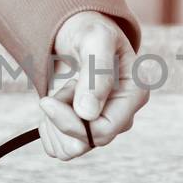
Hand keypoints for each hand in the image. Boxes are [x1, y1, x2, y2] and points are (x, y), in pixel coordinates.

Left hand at [39, 11, 149, 160]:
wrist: (78, 34)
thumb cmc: (91, 32)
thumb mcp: (95, 40)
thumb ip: (96, 73)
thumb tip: (88, 113)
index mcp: (135, 94)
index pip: (104, 130)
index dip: (71, 122)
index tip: (47, 101)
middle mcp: (123, 114)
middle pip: (88, 142)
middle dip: (61, 120)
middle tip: (51, 97)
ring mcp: (105, 124)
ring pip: (73, 149)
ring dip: (54, 126)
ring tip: (56, 98)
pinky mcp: (86, 129)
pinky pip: (62, 148)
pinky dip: (49, 130)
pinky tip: (53, 106)